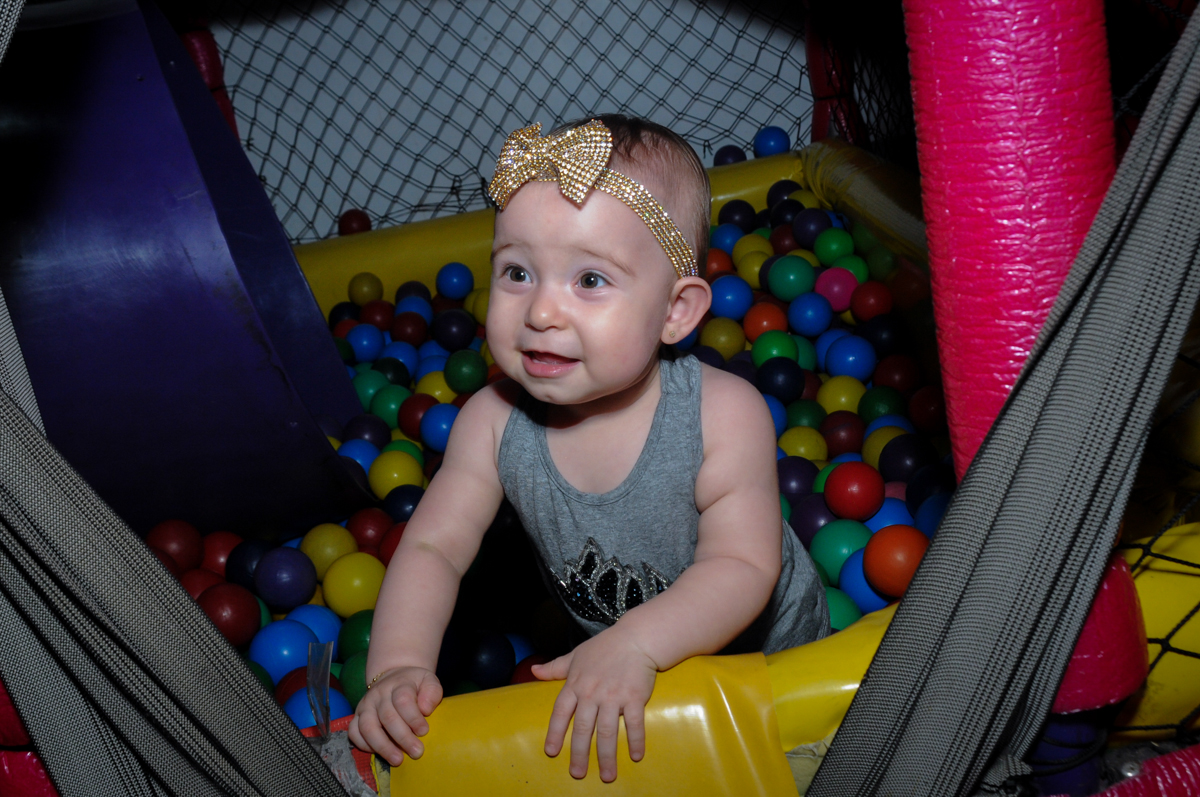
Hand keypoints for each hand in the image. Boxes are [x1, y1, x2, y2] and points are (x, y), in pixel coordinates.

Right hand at [348, 666, 442, 765]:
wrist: (394, 677)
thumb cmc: (414, 685)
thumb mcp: (429, 681)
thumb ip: (432, 692)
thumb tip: (425, 709)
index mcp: (398, 684)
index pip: (403, 700)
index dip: (413, 718)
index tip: (424, 732)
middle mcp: (378, 694)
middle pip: (387, 717)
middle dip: (403, 738)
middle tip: (416, 752)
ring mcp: (365, 705)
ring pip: (368, 727)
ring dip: (383, 746)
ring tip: (397, 760)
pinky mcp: (356, 716)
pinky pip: (354, 733)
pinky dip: (364, 745)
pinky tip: (379, 753)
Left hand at [532, 626, 657, 781]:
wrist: (636, 638)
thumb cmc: (605, 647)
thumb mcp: (576, 656)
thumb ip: (555, 667)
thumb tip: (534, 670)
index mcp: (576, 684)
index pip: (561, 712)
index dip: (555, 732)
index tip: (551, 751)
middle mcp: (592, 693)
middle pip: (583, 728)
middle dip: (579, 753)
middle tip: (577, 773)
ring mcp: (613, 696)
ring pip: (607, 731)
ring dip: (606, 755)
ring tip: (606, 775)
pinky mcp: (634, 697)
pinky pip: (634, 723)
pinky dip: (635, 740)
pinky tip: (635, 756)